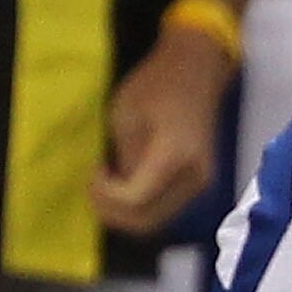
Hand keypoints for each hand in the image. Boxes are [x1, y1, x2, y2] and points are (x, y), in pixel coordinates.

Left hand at [92, 26, 232, 236]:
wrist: (196, 71)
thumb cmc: (157, 84)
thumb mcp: (126, 116)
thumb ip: (123, 157)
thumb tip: (118, 186)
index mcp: (174, 155)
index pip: (134, 199)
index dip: (105, 195)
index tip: (94, 170)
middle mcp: (192, 176)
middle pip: (146, 220)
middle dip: (112, 212)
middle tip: (93, 186)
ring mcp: (199, 183)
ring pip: (155, 219)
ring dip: (124, 211)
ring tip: (107, 183)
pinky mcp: (197, 183)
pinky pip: (163, 208)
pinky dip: (139, 206)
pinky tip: (124, 182)